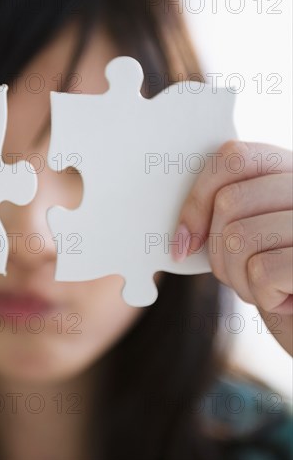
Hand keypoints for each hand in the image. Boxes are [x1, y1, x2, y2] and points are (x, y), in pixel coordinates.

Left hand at [173, 140, 291, 355]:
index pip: (233, 158)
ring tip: (263, 287)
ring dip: (236, 276)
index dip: (198, 198)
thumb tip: (178, 231)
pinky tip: (283, 301)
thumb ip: (228, 211)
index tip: (184, 240)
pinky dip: (260, 295)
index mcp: (291, 170)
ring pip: (239, 237)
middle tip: (238, 273)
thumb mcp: (252, 233)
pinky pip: (262, 270)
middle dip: (216, 250)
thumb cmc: (279, 277)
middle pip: (229, 201)